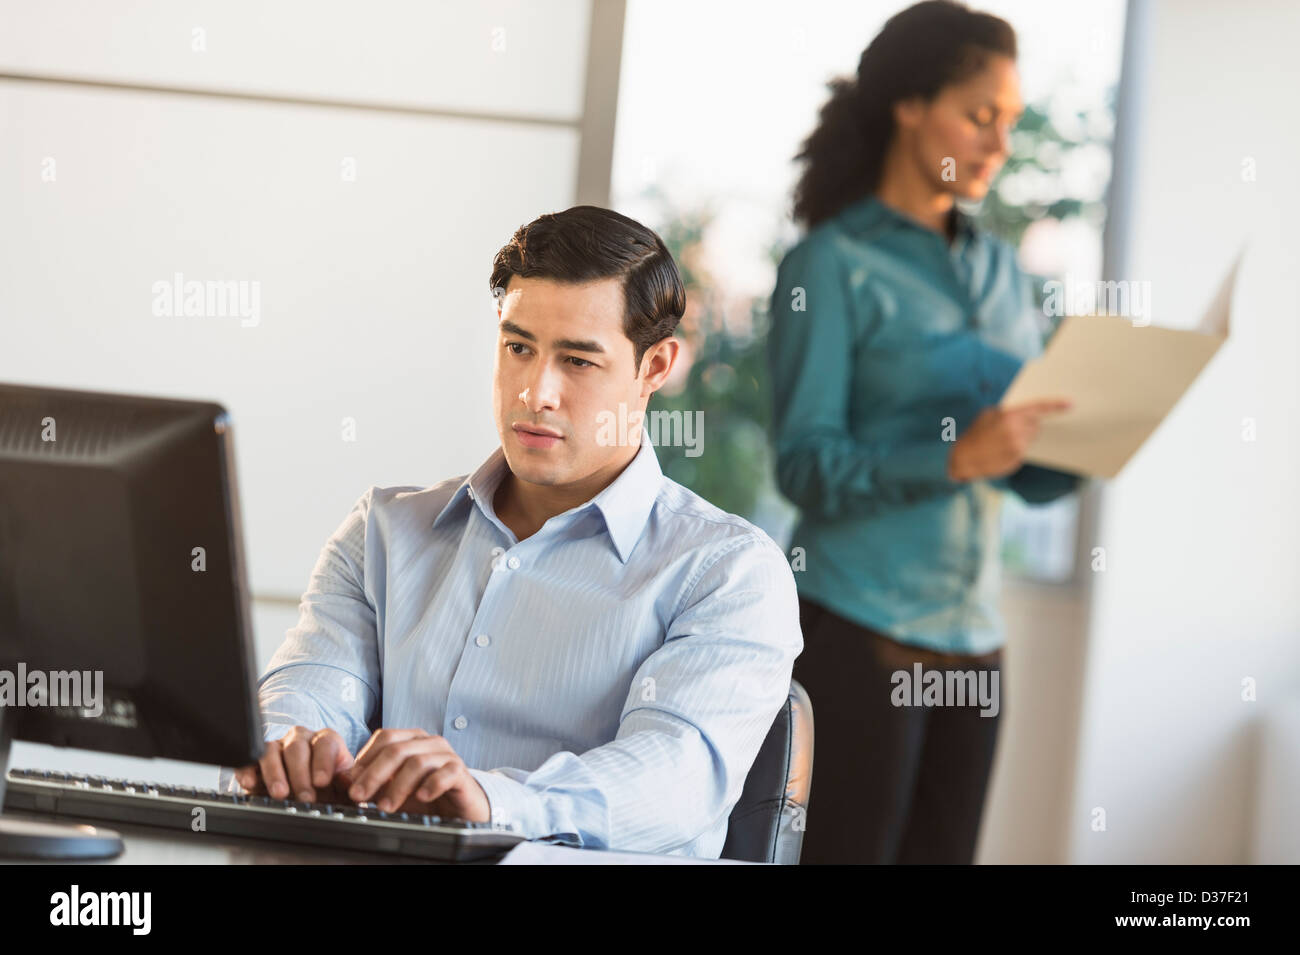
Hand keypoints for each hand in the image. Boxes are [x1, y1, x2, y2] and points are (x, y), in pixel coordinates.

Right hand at [232, 726, 355, 804]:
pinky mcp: (257, 759)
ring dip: (275, 773)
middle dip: (300, 774)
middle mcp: (301, 740)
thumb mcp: (341, 787)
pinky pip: (250, 759)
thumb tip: (349, 783)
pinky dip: (248, 770)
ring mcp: (278, 747)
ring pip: (272, 751)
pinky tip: (250, 783)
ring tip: (280, 793)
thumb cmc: (327, 789)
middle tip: (305, 796)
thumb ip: (346, 783)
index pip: (326, 743)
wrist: (308, 796)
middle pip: (297, 748)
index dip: (323, 762)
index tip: (322, 782)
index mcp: (326, 742)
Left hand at [346, 728, 489, 822]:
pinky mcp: (461, 771)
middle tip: (359, 796)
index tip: (350, 783)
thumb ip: (373, 781)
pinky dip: (432, 785)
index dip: (365, 759)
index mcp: (412, 739)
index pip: (385, 737)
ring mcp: (446, 754)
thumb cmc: (424, 795)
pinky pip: (446, 773)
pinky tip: (422, 798)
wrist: (459, 807)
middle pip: (397, 749)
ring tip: (385, 807)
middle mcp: (429, 742)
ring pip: (418, 762)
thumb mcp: (393, 788)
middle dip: (373, 774)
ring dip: (398, 786)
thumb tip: (346, 780)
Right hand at [948, 398, 1072, 480]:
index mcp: (1008, 417)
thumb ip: (1008, 412)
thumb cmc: (974, 434)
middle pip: (1036, 424)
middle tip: (1013, 426)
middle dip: (1028, 424)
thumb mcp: (987, 415)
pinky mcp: (1018, 460)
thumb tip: (1026, 413)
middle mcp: (1016, 432)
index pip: (1038, 409)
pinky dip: (1018, 448)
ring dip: (1023, 436)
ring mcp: (1018, 448)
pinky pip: (1025, 450)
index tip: (1069, 404)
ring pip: (1031, 438)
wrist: (963, 458)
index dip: (1055, 405)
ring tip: (1004, 439)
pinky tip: (1002, 449)